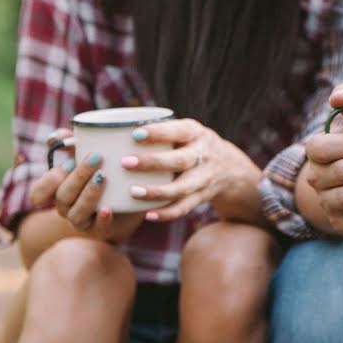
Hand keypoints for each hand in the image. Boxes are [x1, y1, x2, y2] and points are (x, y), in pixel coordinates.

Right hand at [29, 129, 144, 242]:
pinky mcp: (102, 230)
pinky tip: (108, 208)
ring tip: (102, 177)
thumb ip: (69, 142)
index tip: (68, 161)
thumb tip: (53, 138)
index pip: (37, 194)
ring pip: (76, 214)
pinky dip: (102, 219)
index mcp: (57, 190)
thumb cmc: (103, 168)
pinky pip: (99, 229)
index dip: (48, 181)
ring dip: (88, 195)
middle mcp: (66, 208)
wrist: (130, 194)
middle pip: (62, 197)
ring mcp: (83, 221)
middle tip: (96, 158)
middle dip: (77, 176)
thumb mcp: (86, 152)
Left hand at [120, 118, 261, 220]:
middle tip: (125, 162)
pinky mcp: (202, 197)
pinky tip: (147, 215)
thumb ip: (160, 131)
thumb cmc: (193, 144)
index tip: (134, 134)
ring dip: (157, 191)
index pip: (179, 131)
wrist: (231, 168)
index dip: (158, 132)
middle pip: (180, 160)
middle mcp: (203, 155)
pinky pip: (184, 207)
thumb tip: (112, 128)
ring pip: (182, 187)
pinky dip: (167, 213)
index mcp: (196, 133)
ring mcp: (204, 178)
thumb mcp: (186, 131)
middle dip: (152, 162)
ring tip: (132, 192)